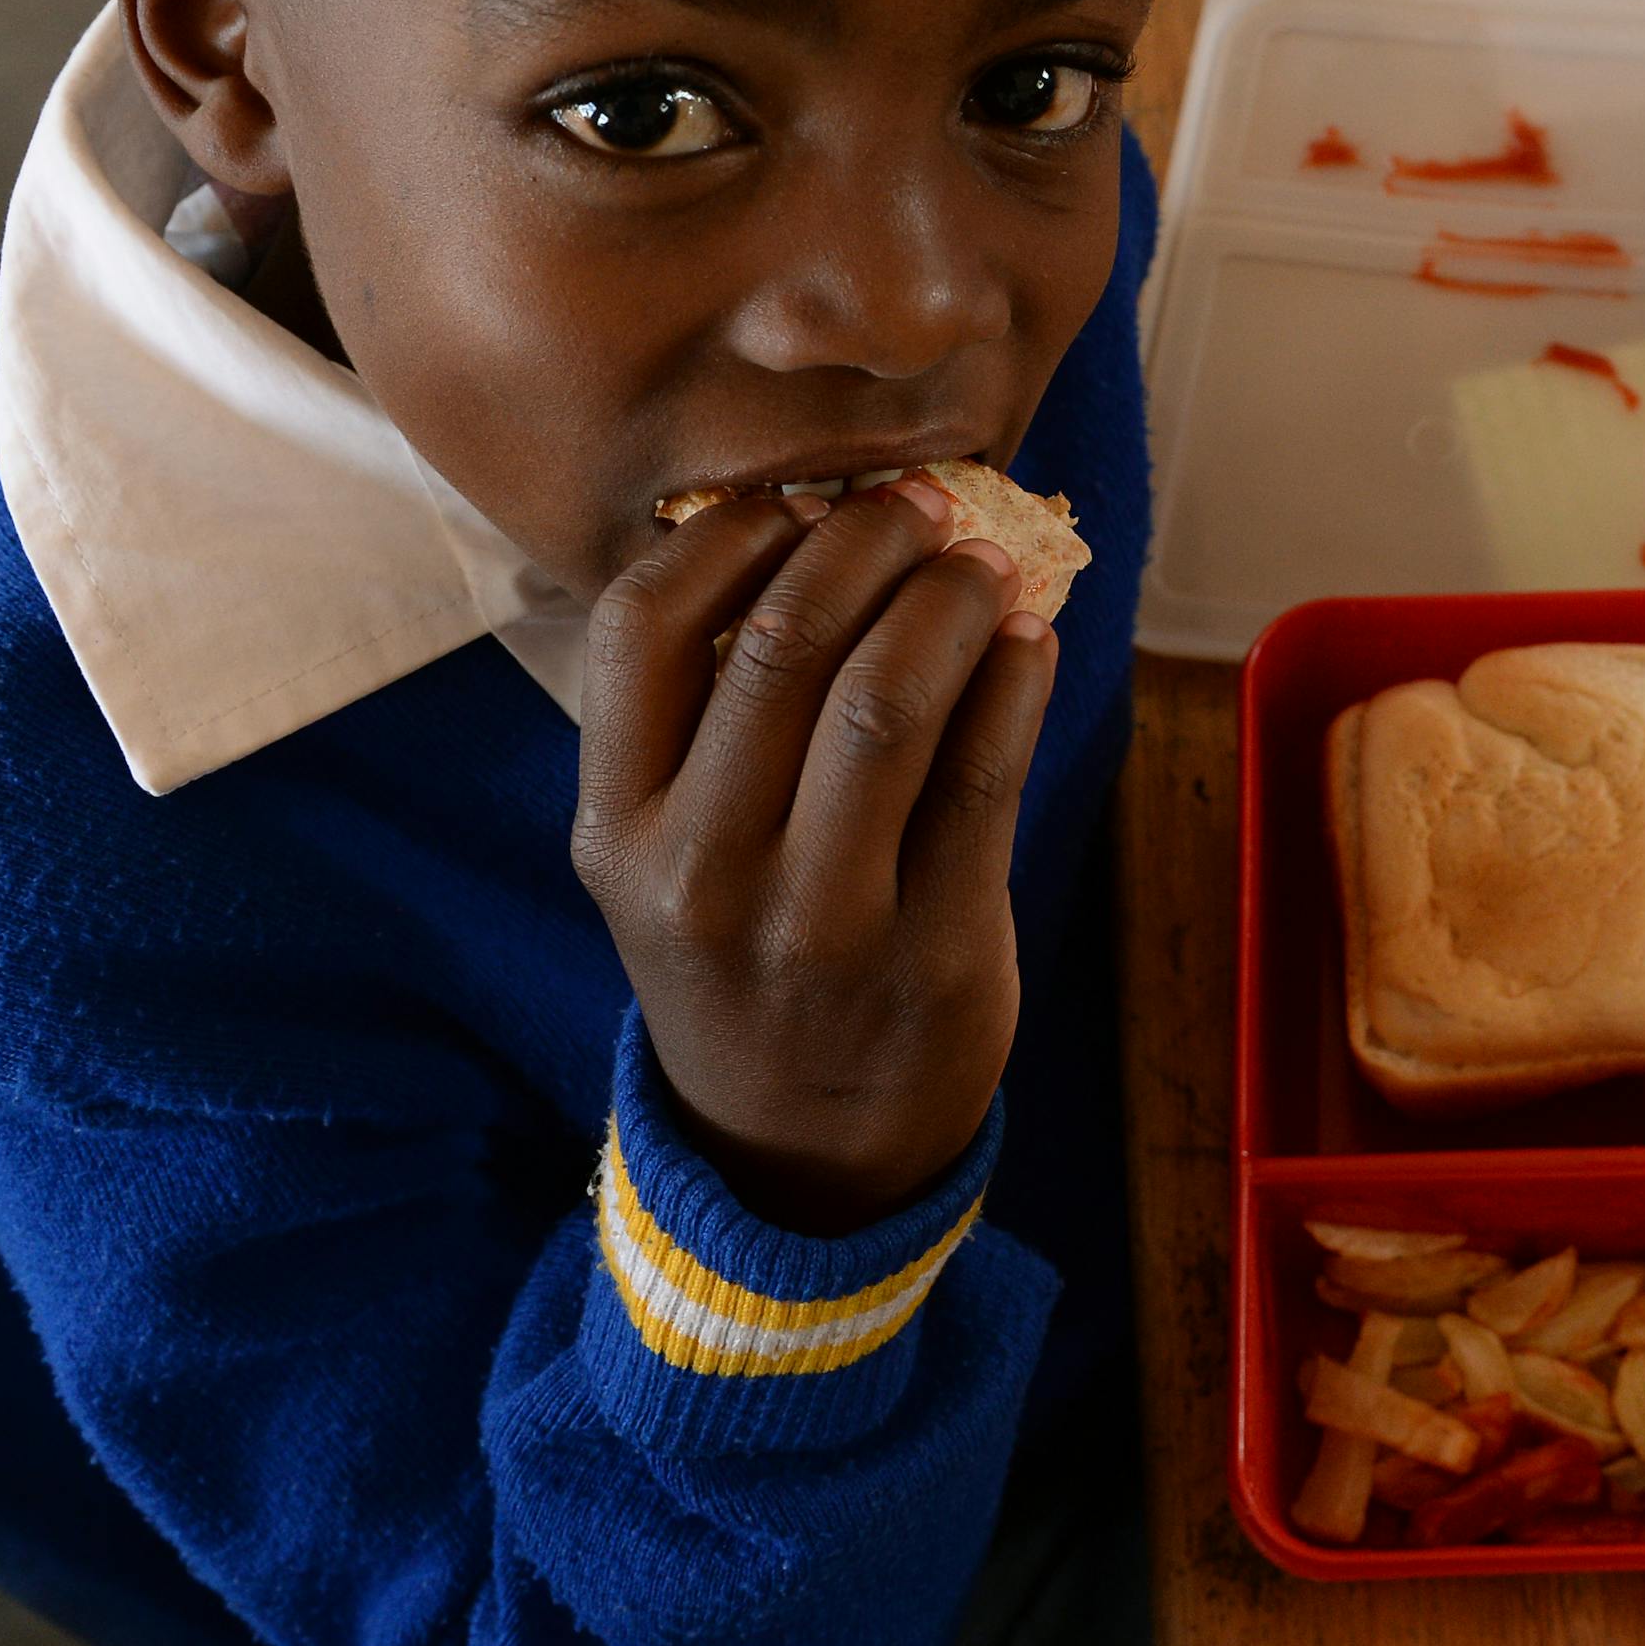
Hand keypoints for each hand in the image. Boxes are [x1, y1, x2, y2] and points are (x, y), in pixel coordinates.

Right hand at [572, 481, 1057, 1233]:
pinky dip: (1016, 681)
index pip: (641, 623)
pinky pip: (985, 778)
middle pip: (783, 643)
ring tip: (984, 563)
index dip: (736, 531)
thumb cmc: (745, 952)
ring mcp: (817, 921)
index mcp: (615, 825)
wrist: (797, 1149)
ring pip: (889, 701)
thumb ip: (712, 714)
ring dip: (950, 599)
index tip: (803, 496)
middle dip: (867, 540)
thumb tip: (825, 522)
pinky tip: (1030, 640)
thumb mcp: (670, 850)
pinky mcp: (932, 953)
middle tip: (922, 503)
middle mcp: (700, 872)